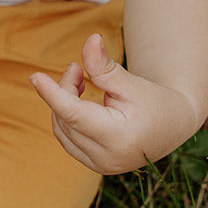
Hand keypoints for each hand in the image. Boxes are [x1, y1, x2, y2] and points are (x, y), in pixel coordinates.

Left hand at [30, 34, 199, 174]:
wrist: (173, 127)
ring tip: (80, 80)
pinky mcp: (95, 166)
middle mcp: (107, 159)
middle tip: (76, 67)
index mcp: (118, 138)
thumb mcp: (130, 81)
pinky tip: (79, 100)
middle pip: (66, 119)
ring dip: (63, 103)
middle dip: (64, 89)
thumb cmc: (154, 100)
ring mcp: (100, 167)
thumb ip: (104, 66)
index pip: (74, 115)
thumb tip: (90, 40)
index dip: (53, 94)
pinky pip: (68, 139)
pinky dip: (67, 117)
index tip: (34, 76)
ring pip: (62, 130)